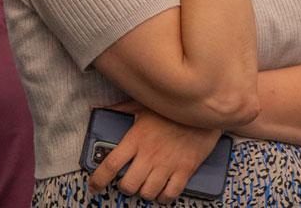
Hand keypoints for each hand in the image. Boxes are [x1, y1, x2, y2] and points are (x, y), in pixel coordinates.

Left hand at [87, 102, 221, 203]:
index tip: (94, 186)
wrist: (206, 109)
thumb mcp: (143, 104)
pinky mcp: (186, 169)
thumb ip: (119, 110)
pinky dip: (164, 197)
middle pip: (128, 185)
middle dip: (125, 187)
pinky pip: (170, 194)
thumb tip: (96, 109)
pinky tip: (163, 192)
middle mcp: (150, 154)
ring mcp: (168, 164)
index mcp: (136, 138)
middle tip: (129, 182)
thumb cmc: (172, 108)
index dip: (98, 179)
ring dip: (144, 192)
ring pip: (147, 192)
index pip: (111, 165)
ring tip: (147, 185)